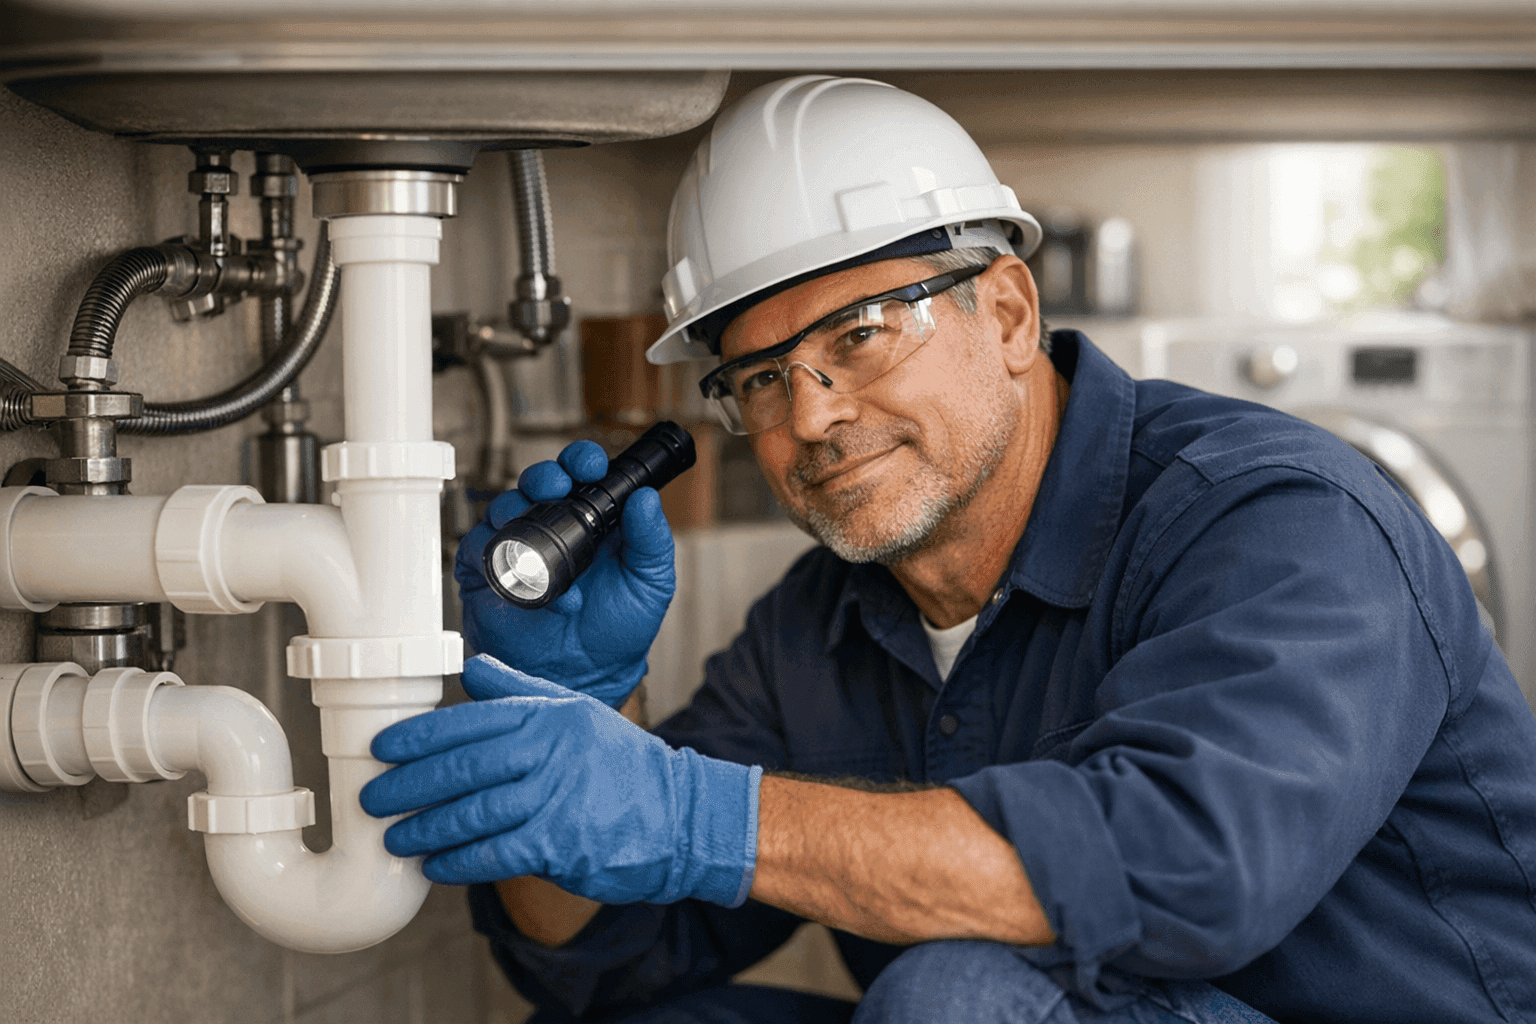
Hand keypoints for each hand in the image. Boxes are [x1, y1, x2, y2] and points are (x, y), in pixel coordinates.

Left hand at [360, 655, 760, 904]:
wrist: (681, 815)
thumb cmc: (623, 766)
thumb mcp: (578, 713)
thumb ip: (521, 692)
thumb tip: (471, 668)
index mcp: (549, 716)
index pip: (471, 720)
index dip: (420, 736)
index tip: (382, 748)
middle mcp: (550, 751)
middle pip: (463, 767)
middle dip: (409, 785)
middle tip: (372, 797)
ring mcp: (555, 798)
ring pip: (473, 813)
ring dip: (425, 828)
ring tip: (395, 837)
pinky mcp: (561, 843)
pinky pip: (495, 853)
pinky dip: (459, 861)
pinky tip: (435, 866)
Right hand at [454, 440, 674, 707]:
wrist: (585, 677)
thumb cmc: (617, 631)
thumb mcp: (650, 583)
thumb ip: (652, 540)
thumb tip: (647, 498)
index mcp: (592, 521)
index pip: (583, 475)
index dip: (583, 461)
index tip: (592, 464)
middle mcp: (552, 528)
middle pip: (538, 482)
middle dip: (545, 474)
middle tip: (557, 484)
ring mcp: (516, 548)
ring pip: (504, 506)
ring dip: (516, 506)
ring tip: (538, 531)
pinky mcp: (486, 574)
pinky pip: (478, 548)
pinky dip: (497, 554)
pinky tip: (525, 576)